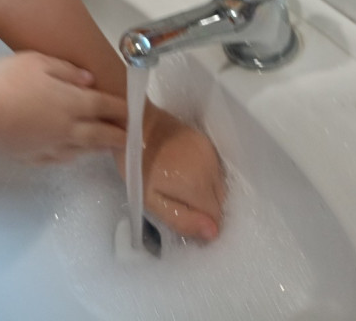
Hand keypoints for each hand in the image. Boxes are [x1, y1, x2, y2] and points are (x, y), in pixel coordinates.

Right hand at [0, 51, 127, 162]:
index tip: (134, 113)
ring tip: (106, 147)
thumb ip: (65, 70)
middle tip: (131, 139)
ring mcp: (51, 145)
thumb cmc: (8, 81)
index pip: (104, 106)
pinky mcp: (34, 157)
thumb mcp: (37, 61)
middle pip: (99, 134)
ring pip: (82, 150)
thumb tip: (88, 80)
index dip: (121, 108)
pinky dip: (72, 156)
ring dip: (98, 148)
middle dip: (117, 135)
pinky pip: (60, 158)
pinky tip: (71, 154)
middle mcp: (68, 128)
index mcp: (72, 101)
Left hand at [136, 101, 224, 240]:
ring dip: (206, 192)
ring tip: (180, 186)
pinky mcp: (205, 141)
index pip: (216, 218)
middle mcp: (211, 170)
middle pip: (219, 202)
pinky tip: (185, 172)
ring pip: (219, 186)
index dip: (201, 224)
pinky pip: (215, 169)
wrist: (135, 123)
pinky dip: (205, 176)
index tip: (184, 218)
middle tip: (179, 202)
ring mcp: (210, 153)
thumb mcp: (151, 200)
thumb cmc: (137, 165)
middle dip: (204, 209)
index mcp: (198, 186)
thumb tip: (214, 233)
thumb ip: (182, 219)